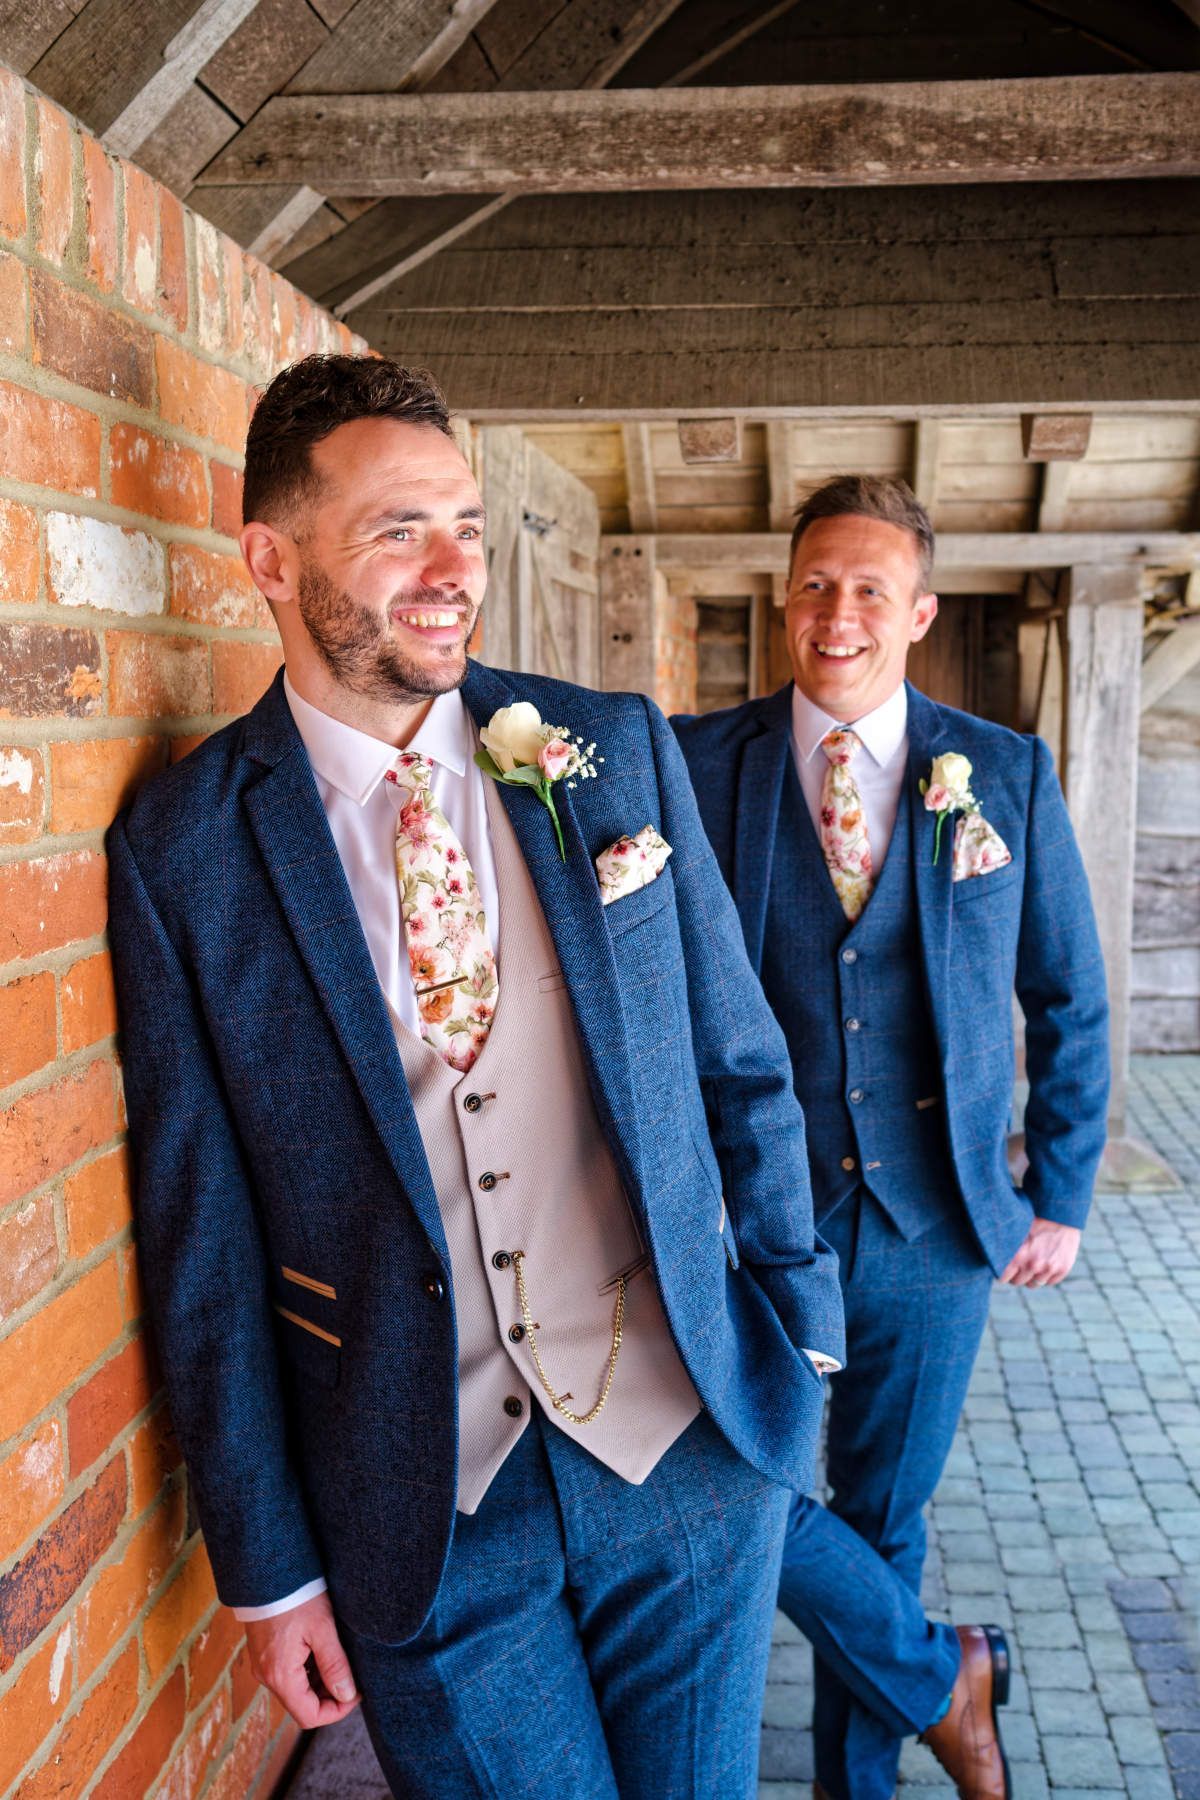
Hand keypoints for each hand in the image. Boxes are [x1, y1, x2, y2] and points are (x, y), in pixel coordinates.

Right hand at [244, 1592, 359, 1727]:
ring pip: (296, 1689)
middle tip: (351, 1674)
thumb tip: (347, 1695)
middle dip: (329, 1696)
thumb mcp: (322, 1629)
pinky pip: (288, 1674)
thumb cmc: (296, 1596)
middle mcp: (267, 1676)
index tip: (356, 1693)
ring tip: (338, 1657)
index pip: (309, 1716)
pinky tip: (321, 1649)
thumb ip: (335, 1665)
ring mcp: (264, 1665)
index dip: (336, 1711)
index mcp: (280, 1676)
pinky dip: (307, 1670)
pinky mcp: (264, 1653)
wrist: (267, 1570)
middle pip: (302, 1704)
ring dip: (319, 1682)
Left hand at [999, 1216, 1080, 1287]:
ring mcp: (1049, 1269)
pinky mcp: (1062, 1269)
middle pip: (1018, 1282)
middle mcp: (1034, 1265)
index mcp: (1018, 1255)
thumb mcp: (1016, 1231)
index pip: (1003, 1278)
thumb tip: (991, 1257)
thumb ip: (1006, 1247)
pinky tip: (1046, 1262)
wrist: (1061, 1214)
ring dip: (1031, 1276)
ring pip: (1034, 1284)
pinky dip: (1047, 1275)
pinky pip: (1050, 1282)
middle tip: (1018, 1264)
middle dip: (1016, 1274)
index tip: (1002, 1269)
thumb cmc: (1034, 1219)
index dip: (1002, 1273)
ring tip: (1032, 1261)